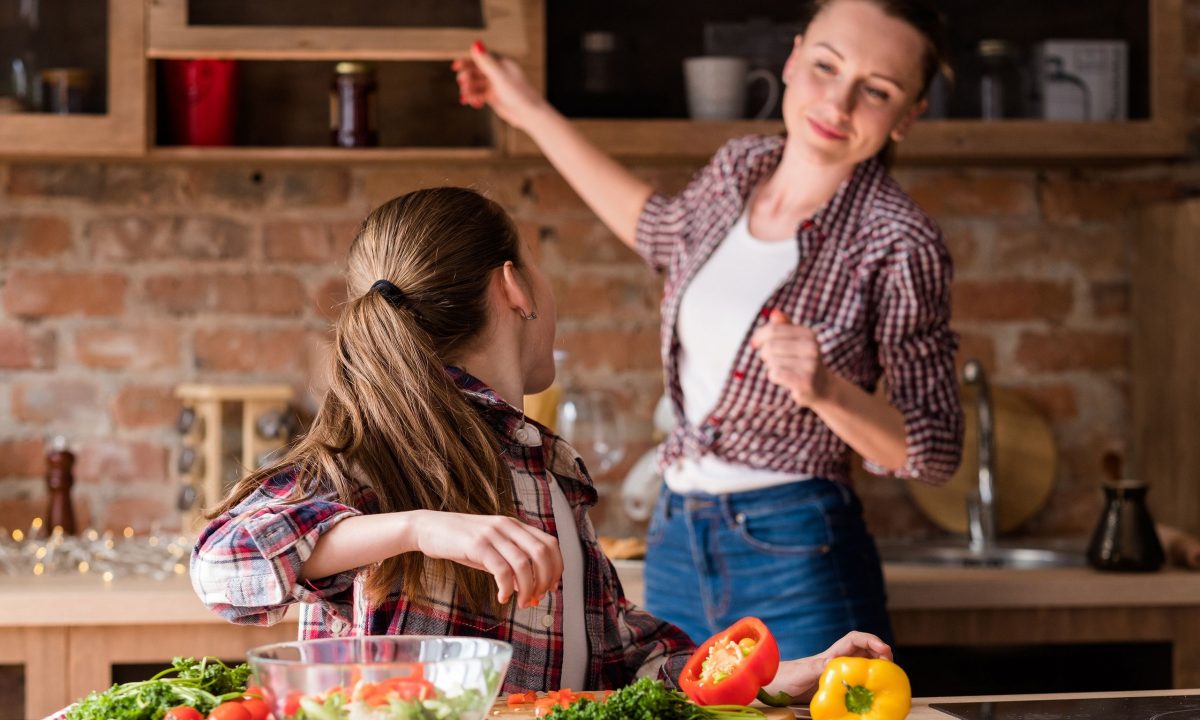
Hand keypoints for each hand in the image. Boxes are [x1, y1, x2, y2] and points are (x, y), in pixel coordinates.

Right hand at [410, 510, 562, 608]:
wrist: (428, 528)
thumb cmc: (461, 541)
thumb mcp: (491, 550)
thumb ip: (511, 565)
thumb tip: (530, 588)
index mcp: (515, 525)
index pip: (549, 543)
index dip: (556, 567)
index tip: (551, 587)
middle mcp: (507, 526)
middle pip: (542, 552)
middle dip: (545, 580)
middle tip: (537, 598)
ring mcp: (492, 534)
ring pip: (524, 563)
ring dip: (527, 588)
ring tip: (521, 602)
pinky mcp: (476, 545)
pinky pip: (501, 569)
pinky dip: (507, 587)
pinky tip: (502, 597)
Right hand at [452, 41, 546, 129]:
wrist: (528, 114)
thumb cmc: (518, 93)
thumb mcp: (500, 76)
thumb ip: (486, 61)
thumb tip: (475, 43)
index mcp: (501, 62)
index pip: (480, 58)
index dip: (466, 61)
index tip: (455, 66)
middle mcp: (497, 72)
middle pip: (475, 71)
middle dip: (467, 77)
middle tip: (463, 84)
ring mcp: (494, 84)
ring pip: (475, 84)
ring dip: (469, 90)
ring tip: (466, 97)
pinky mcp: (493, 96)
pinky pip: (478, 95)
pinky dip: (473, 98)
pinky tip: (471, 103)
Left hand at [750, 310, 830, 406]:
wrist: (822, 387)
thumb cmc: (802, 361)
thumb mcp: (795, 341)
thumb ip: (783, 326)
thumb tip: (774, 313)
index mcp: (808, 334)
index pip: (773, 330)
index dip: (760, 336)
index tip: (755, 343)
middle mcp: (812, 348)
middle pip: (770, 346)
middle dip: (765, 354)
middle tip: (769, 359)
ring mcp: (810, 365)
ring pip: (772, 361)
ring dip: (771, 366)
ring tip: (782, 369)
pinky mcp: (805, 381)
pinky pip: (775, 374)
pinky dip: (774, 376)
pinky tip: (783, 379)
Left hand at [764, 632, 893, 701]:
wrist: (772, 687)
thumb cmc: (783, 678)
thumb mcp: (799, 674)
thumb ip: (815, 668)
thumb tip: (832, 661)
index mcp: (830, 655)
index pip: (854, 640)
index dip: (871, 641)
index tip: (885, 650)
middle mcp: (836, 661)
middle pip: (865, 651)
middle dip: (881, 654)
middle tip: (892, 668)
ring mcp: (837, 673)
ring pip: (863, 665)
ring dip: (877, 668)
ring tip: (888, 679)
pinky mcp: (836, 686)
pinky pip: (857, 681)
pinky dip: (869, 683)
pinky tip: (873, 693)